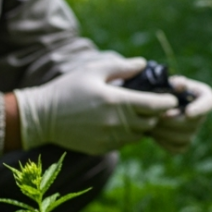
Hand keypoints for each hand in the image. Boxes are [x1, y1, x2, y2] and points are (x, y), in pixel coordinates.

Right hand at [14, 57, 178, 153]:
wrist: (41, 117)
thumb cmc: (68, 89)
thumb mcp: (93, 70)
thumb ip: (122, 68)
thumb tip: (144, 64)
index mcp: (117, 101)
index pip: (156, 105)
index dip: (168, 101)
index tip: (170, 97)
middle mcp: (117, 123)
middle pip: (152, 122)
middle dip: (156, 113)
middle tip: (152, 103)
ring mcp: (110, 138)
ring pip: (139, 134)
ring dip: (142, 124)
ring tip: (134, 111)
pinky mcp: (103, 148)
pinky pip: (125, 142)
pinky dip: (127, 133)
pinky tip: (117, 122)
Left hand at [150, 76, 211, 153]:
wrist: (152, 104)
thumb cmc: (162, 88)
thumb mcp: (167, 81)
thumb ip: (174, 82)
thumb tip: (180, 85)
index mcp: (202, 96)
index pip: (209, 102)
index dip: (201, 109)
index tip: (188, 112)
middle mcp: (201, 115)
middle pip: (193, 124)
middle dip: (173, 121)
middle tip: (157, 117)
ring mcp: (193, 131)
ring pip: (184, 138)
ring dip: (165, 132)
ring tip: (151, 124)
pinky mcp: (183, 143)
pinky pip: (177, 147)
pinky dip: (164, 142)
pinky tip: (154, 134)